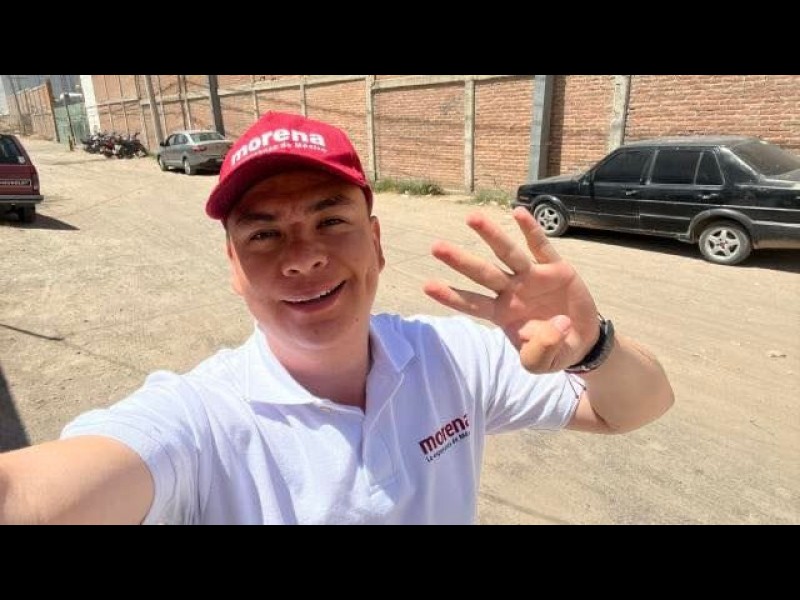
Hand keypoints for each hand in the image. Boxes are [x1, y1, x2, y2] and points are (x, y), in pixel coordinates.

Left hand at [424, 207, 599, 372]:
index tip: (428, 286)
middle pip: (483, 273)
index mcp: (501, 313)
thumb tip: (550, 328)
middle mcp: (512, 291)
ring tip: (471, 218)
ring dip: (491, 236)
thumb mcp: (543, 363)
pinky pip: (541, 246)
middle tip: (436, 247)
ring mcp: (532, 276)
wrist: (582, 340)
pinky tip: (518, 213)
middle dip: (461, 261)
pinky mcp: (556, 268)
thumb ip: (539, 352)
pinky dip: (530, 230)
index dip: (451, 296)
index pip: (472, 304)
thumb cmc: (553, 349)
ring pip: (508, 254)